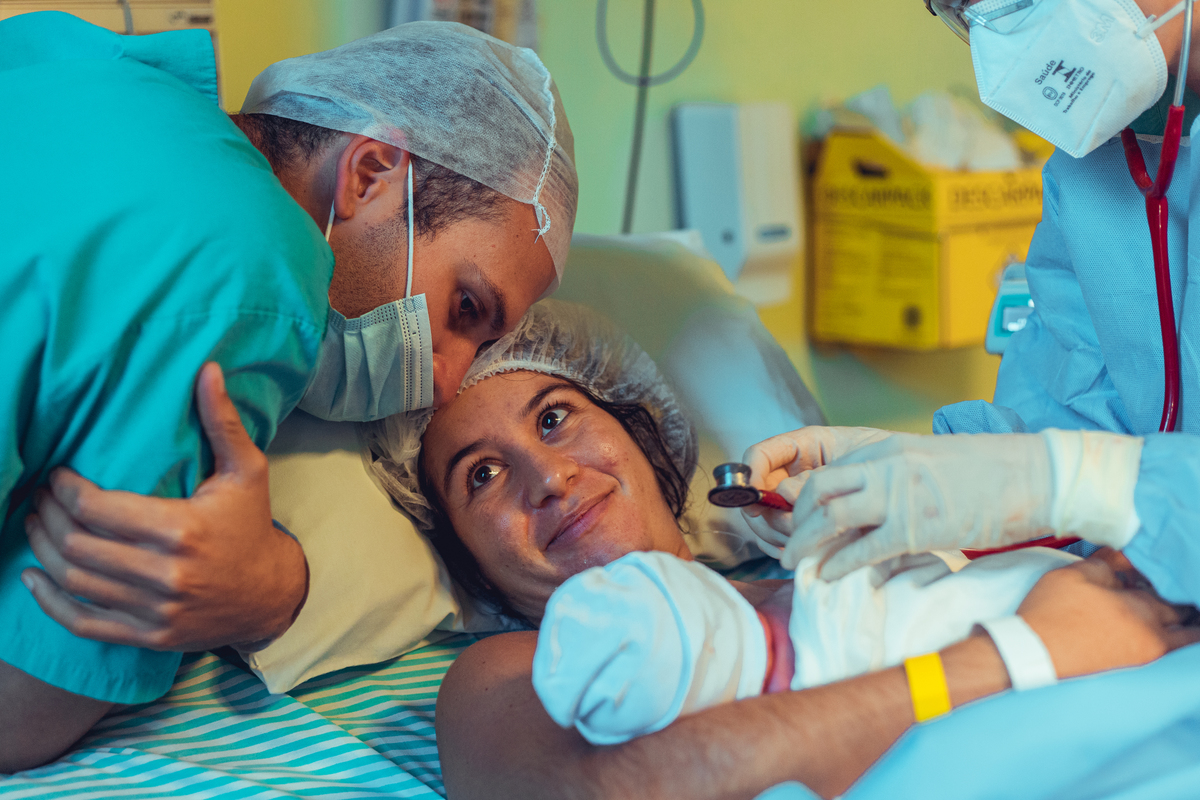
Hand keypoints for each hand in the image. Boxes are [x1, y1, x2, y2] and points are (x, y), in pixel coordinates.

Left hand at [22, 362, 307, 651]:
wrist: (272, 593)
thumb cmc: (252, 525)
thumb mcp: (247, 470)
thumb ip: (222, 422)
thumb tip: (207, 370)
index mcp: (182, 530)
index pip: (97, 508)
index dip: (65, 490)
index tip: (57, 475)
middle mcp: (166, 574)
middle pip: (78, 544)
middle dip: (48, 516)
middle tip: (38, 496)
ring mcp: (155, 610)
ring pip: (75, 580)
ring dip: (44, 551)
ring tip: (34, 525)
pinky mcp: (148, 635)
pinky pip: (84, 623)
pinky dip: (50, 603)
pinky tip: (35, 578)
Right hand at [739, 427, 893, 555]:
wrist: (921, 481)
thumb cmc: (893, 461)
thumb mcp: (859, 460)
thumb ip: (821, 474)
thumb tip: (783, 494)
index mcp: (804, 446)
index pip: (760, 454)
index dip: (750, 474)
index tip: (755, 496)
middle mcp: (793, 472)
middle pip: (756, 494)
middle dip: (768, 514)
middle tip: (792, 529)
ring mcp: (796, 500)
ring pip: (764, 520)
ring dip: (778, 534)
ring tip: (806, 544)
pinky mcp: (805, 525)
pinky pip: (778, 539)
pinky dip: (785, 548)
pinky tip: (808, 553)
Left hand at [781, 432, 1055, 576]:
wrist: (1035, 476)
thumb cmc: (990, 474)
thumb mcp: (929, 463)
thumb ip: (896, 477)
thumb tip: (874, 503)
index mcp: (887, 450)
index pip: (828, 472)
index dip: (804, 499)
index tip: (796, 520)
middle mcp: (885, 467)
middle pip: (817, 491)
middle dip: (795, 521)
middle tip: (790, 544)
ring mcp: (898, 496)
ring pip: (829, 518)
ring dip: (806, 544)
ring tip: (795, 564)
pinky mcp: (916, 527)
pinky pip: (863, 548)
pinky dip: (839, 564)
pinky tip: (828, 577)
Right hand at [1018, 548, 1199, 678]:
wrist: (1035, 654)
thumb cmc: (1052, 614)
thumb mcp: (1075, 574)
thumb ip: (1108, 562)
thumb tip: (1126, 557)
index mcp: (1143, 609)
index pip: (1170, 589)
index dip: (1164, 578)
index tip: (1153, 574)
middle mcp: (1154, 637)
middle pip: (1183, 616)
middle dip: (1181, 603)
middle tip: (1173, 594)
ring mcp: (1147, 658)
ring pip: (1183, 641)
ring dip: (1183, 627)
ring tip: (1178, 617)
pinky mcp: (1136, 672)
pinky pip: (1169, 656)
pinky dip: (1175, 644)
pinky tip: (1166, 636)